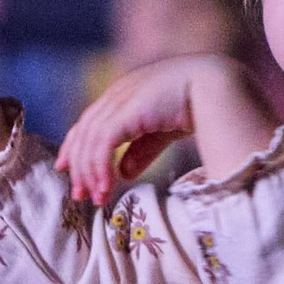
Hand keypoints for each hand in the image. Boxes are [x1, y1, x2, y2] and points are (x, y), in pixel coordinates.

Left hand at [56, 54, 268, 203]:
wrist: (215, 86)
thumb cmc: (198, 103)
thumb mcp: (163, 130)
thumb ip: (142, 149)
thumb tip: (124, 172)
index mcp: (124, 93)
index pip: (88, 121)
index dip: (75, 146)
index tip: (68, 170)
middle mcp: (117, 94)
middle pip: (84, 132)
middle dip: (79, 166)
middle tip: (80, 194)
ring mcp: (120, 100)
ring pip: (90, 141)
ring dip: (90, 172)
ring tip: (98, 197)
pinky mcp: (126, 111)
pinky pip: (103, 144)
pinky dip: (101, 167)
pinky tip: (107, 187)